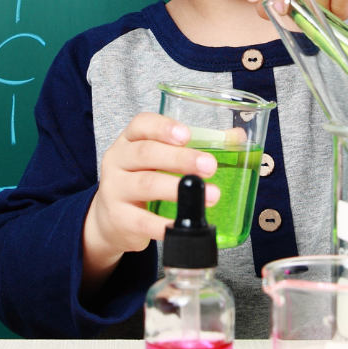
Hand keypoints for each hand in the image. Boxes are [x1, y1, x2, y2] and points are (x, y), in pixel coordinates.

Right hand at [81, 113, 220, 294]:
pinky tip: (183, 223)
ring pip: (146, 185)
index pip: (141, 124)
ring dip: (179, 190)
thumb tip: (236, 137)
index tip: (186, 134)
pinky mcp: (119, 218)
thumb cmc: (143, 180)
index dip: (163, 127)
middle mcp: (118, 160)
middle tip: (210, 166)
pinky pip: (143, 221)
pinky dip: (165, 223)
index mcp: (130, 140)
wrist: (111, 219)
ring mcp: (115, 190)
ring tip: (211, 195)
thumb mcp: (161, 159)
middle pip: (146, 153)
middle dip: (181, 159)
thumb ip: (197, 146)